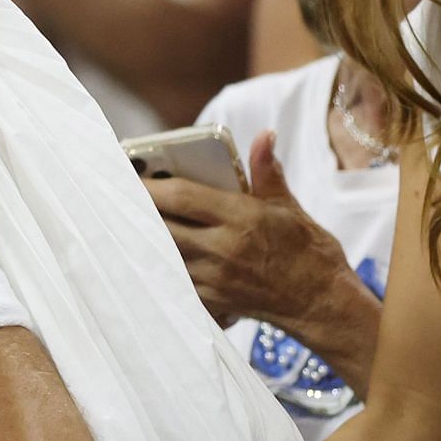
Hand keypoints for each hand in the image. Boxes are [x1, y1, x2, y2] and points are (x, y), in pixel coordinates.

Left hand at [143, 132, 349, 327]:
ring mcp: (214, 279)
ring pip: (162, 254)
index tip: (131, 174)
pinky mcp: (211, 302)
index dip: (150, 185)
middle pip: (162, 226)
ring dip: (144, 238)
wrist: (322, 303)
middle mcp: (223, 249)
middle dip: (138, 211)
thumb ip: (266, 172)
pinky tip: (149, 256)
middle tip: (119, 197)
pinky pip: (173, 281)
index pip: (182, 196)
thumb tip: (263, 137)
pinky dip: (160, 266)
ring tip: (126, 223)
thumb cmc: (309, 252)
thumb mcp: (290, 208)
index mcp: (242, 218)